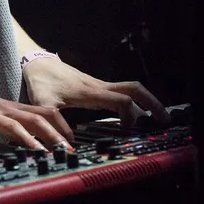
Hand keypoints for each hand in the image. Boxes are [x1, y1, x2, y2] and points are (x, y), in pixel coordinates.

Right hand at [0, 80, 74, 151]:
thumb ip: (14, 127)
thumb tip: (35, 143)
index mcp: (12, 109)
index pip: (45, 113)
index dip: (61, 126)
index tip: (73, 143)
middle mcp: (3, 109)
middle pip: (35, 118)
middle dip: (54, 135)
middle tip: (67, 151)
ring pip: (12, 124)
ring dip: (28, 139)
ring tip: (40, 153)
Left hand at [22, 57, 168, 127]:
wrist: (37, 62)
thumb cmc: (41, 82)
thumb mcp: (43, 103)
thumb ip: (54, 122)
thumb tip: (67, 141)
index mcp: (90, 92)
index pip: (121, 100)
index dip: (131, 114)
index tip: (129, 130)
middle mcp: (99, 86)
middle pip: (134, 89)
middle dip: (152, 103)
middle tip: (165, 119)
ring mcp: (99, 85)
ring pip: (130, 88)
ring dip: (146, 101)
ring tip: (157, 118)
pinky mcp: (97, 86)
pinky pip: (122, 91)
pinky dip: (134, 100)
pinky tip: (136, 113)